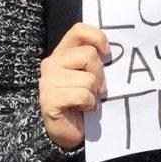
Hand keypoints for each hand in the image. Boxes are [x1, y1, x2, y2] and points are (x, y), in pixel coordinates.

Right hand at [38, 23, 109, 149]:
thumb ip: (94, 61)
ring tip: (87, 102)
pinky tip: (83, 110)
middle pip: (89, 55)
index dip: (97, 37)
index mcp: (62, 54)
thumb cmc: (83, 101)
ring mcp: (48, 82)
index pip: (79, 30)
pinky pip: (82, 95)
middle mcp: (51, 64)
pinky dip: (89, 105)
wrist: (68, 131)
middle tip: (98, 89)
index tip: (107, 54)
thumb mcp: (90, 75)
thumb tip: (112, 51)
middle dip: (100, 74)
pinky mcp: (49, 100)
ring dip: (94, 94)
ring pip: (88, 78)